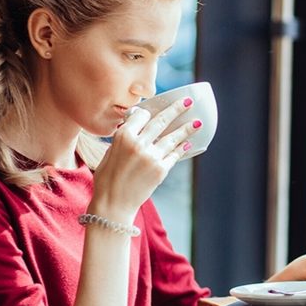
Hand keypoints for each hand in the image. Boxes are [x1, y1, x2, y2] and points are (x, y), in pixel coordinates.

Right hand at [89, 98, 200, 221]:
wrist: (114, 203)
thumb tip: (137, 127)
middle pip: (161, 121)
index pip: (142, 115)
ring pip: (173, 137)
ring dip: (187, 128)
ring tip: (197, 121)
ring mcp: (152, 156)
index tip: (156, 110)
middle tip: (188, 102)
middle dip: (176, 109)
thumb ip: (124, 138)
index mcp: (123, 136)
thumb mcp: (109, 152)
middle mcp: (138, 143)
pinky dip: (182, 149)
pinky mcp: (161, 170)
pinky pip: (175, 155)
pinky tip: (188, 144)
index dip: (149, 112)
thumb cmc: (108, 178)